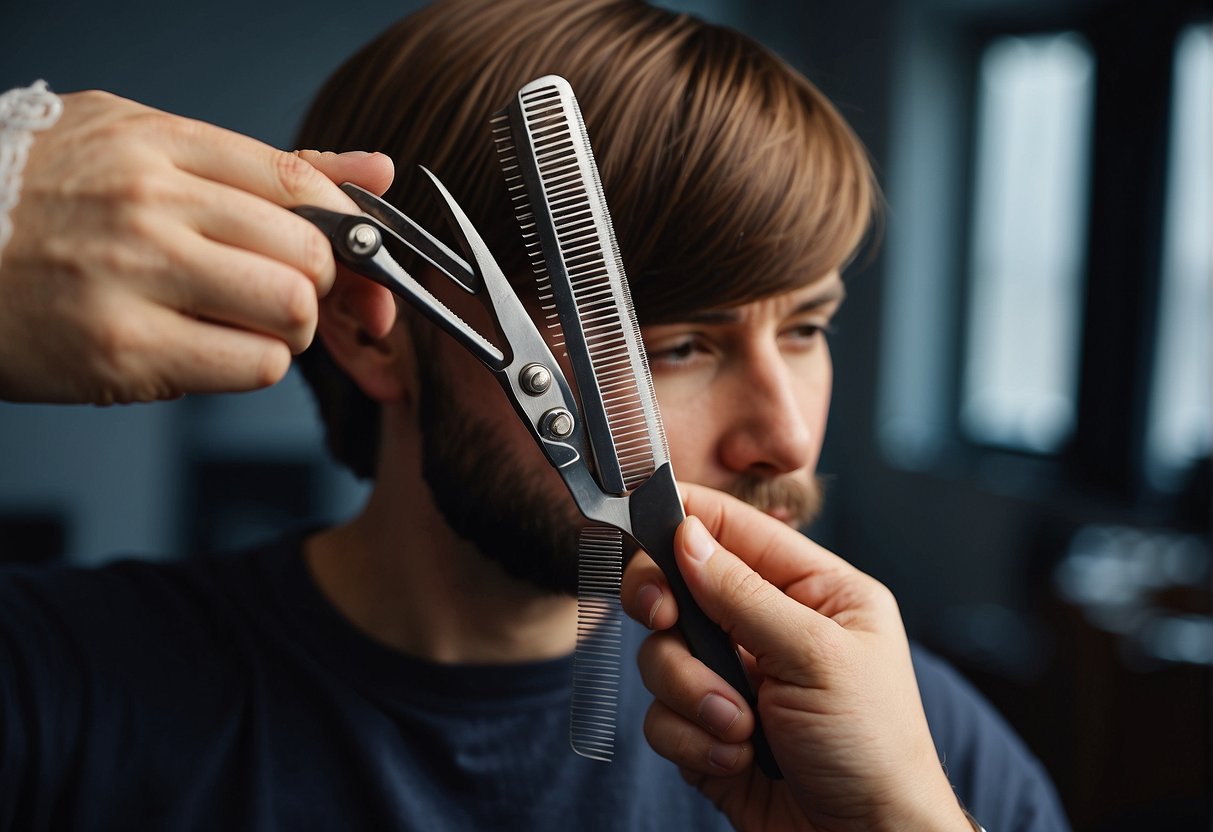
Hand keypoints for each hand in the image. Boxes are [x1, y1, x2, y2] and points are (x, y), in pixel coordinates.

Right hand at [0, 90, 395, 403]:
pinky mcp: (123, 350)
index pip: (299, 182)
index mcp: (159, 145)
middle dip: (320, 284)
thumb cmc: (36, 201)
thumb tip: (374, 172)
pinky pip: (252, 365)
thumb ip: (261, 165)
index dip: (348, 227)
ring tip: (244, 323)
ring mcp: (135, 276)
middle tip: (284, 293)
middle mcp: (151, 203)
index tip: (353, 254)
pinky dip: (254, 364)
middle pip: (309, 251)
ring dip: (288, 329)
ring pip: (290, 309)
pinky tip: (210, 350)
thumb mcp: (138, 146)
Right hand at [622, 483, 971, 831]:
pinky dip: (691, 739)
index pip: (735, 530)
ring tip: (739, 728)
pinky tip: (737, 761)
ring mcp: (733, 677)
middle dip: (666, 609)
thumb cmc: (872, 748)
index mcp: (812, 590)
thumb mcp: (817, 657)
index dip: (684, 518)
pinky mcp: (706, 728)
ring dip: (692, 694)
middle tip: (663, 620)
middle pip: (679, 586)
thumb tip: (687, 533)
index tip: (638, 517)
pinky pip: (660, 714)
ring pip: (661, 654)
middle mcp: (767, 626)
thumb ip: (745, 595)